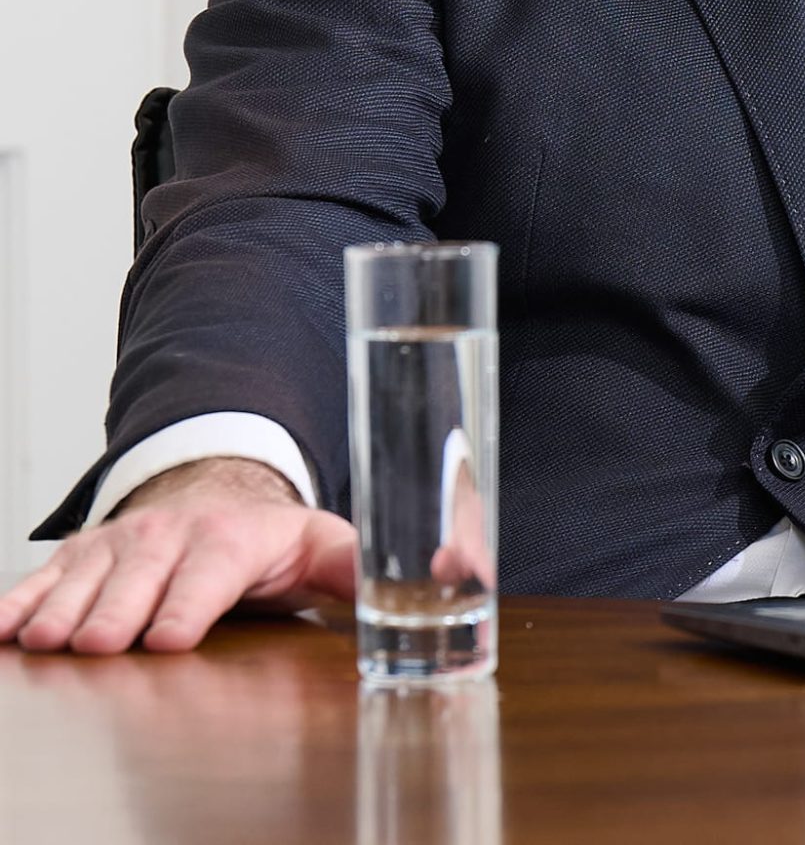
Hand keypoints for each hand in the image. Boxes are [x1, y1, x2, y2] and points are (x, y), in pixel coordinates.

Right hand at [0, 457, 356, 654]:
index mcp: (231, 539)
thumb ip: (358, 567)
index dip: (190, 603)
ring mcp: (121, 543)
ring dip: (65, 609)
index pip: (211, 570)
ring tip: (46, 641)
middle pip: (140, 577)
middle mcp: (169, 536)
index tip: (171, 637)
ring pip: (87, 577)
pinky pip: (45, 577)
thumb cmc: (268, 538)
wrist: (211, 491)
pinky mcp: (82, 556)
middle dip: (119, 610)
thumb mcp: (320, 545)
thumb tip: (432, 580)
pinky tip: (4, 630)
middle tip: (101, 643)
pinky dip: (19, 601)